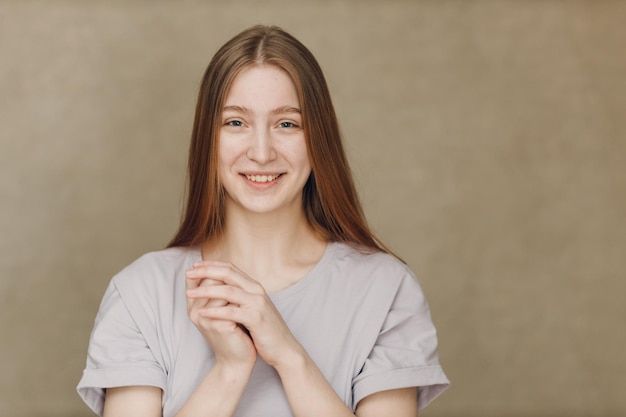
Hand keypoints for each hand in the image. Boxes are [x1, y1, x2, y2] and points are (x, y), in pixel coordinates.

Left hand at [186, 261, 302, 368]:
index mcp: (254, 286)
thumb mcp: (251, 308)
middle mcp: (256, 290)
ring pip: (228, 291)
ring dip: (206, 291)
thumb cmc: (264, 330)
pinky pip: (232, 312)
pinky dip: (215, 311)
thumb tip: (220, 288)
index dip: (211, 265)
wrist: (283, 349)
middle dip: (206, 272)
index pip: (230, 268)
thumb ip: (239, 296)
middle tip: (188, 273)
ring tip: (190, 294)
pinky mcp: (256, 318)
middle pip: (228, 274)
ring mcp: (257, 303)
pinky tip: (201, 313)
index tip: (194, 267)